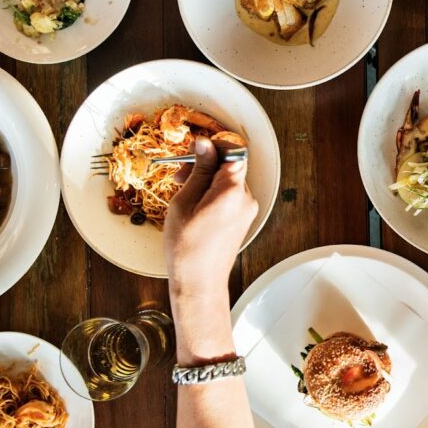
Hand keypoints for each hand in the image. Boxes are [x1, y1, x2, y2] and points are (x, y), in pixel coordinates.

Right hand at [164, 136, 258, 296]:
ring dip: (206, 179)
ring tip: (183, 191)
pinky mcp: (242, 219)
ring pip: (228, 181)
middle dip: (205, 164)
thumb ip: (199, 170)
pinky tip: (194, 204)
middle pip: (229, 166)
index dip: (212, 148)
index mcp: (233, 191)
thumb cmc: (187, 247)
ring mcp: (247, 210)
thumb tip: (204, 144)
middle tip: (180, 174)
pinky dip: (212, 193)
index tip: (193, 152)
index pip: (233, 151)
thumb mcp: (185, 202)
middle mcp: (246, 199)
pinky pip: (229, 196)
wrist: (198, 282)